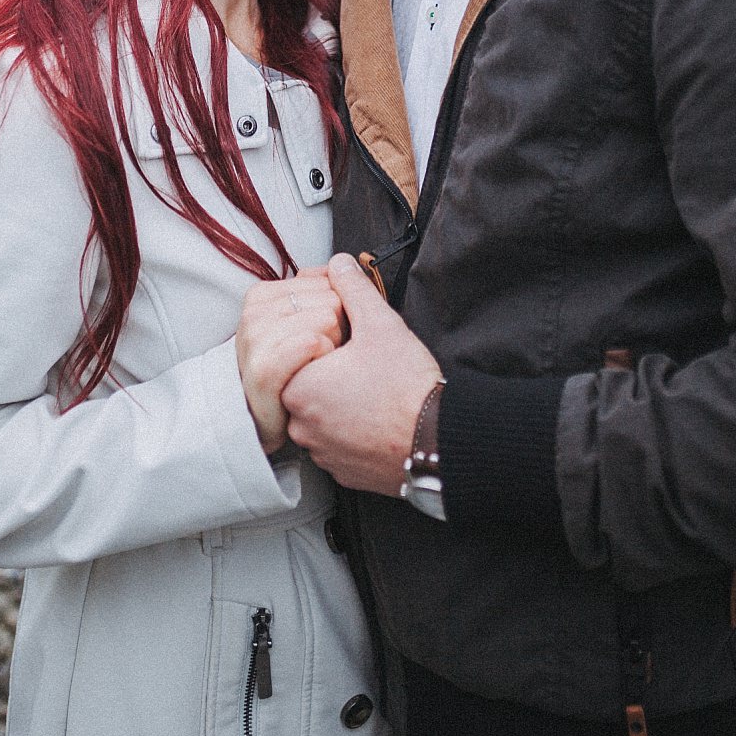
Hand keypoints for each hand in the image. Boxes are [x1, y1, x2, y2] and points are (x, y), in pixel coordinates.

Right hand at [236, 268, 344, 454]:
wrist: (271, 421)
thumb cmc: (295, 372)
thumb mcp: (308, 322)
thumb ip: (324, 288)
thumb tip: (342, 263)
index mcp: (261, 296)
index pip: (325, 281)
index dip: (337, 308)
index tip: (324, 332)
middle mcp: (253, 314)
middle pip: (328, 299)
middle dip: (337, 327)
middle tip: (321, 354)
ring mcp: (254, 341)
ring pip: (324, 318)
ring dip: (334, 345)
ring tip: (319, 366)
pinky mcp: (262, 371)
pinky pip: (311, 342)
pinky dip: (324, 355)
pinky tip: (318, 369)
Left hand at [282, 254, 442, 494]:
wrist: (438, 442)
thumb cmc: (406, 385)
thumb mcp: (380, 324)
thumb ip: (353, 289)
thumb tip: (340, 263)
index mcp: (297, 386)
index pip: (301, 352)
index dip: (330, 340)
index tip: (356, 343)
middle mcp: (300, 425)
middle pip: (310, 383)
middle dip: (334, 371)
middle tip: (368, 364)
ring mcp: (321, 453)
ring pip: (323, 414)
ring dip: (342, 401)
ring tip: (377, 390)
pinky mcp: (342, 473)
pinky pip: (339, 443)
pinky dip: (354, 429)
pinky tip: (380, 416)